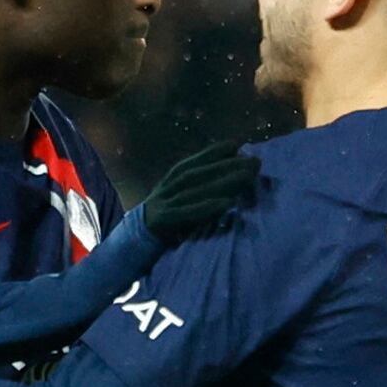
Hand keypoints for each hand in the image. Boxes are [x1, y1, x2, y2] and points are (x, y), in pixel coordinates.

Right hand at [133, 139, 263, 240]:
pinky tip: (227, 203)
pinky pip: (189, 212)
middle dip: (227, 165)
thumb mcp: (176, 200)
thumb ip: (195, 189)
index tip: (237, 144)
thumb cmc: (163, 220)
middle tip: (254, 161)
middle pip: (199, 173)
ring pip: (196, 189)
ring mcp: (164, 203)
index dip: (214, 152)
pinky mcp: (164, 220)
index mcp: (170, 181)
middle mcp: (167, 188)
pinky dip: (208, 207)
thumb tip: (226, 176)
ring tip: (247, 177)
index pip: (193, 162)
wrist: (132, 242)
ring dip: (223, 181)